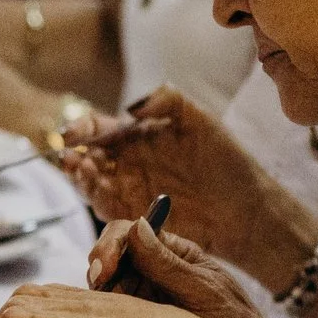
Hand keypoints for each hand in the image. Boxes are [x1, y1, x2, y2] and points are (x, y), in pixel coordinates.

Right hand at [60, 87, 307, 273]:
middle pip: (86, 155)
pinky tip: (96, 189)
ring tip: (81, 169)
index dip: (81, 128)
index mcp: (136, 135)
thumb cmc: (226, 162)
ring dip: (79, 176)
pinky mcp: (132, 216)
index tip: (74, 133)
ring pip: (89, 182)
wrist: (244, 208)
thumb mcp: (200, 121)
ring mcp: (126, 189)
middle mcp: (126, 162)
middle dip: (74, 154)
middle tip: (72, 154)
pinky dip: (95, 199)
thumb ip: (168, 100)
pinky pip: (105, 207)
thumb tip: (132, 104)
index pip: (98, 127)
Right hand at [87, 218, 317, 317]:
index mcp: (173, 253)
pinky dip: (103, 310)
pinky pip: (111, 308)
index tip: (106, 267)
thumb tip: (137, 226)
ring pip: (107, 282)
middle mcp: (153, 269)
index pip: (131, 233)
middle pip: (112, 254)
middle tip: (99, 286)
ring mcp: (143, 294)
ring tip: (105, 308)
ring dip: (101, 290)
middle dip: (101, 266)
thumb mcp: (202, 290)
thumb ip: (167, 262)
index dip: (112, 244)